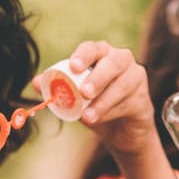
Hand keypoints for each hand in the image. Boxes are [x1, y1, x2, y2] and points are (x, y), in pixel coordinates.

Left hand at [60, 41, 154, 157]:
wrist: (120, 131)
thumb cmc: (96, 106)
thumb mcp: (74, 98)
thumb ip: (57, 89)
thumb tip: (35, 82)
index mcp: (102, 55)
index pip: (93, 48)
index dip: (83, 55)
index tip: (72, 67)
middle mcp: (122, 61)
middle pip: (114, 62)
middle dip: (99, 77)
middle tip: (85, 93)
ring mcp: (136, 78)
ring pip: (123, 85)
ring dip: (104, 101)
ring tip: (88, 117)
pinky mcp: (143, 98)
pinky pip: (129, 103)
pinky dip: (113, 113)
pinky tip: (101, 120)